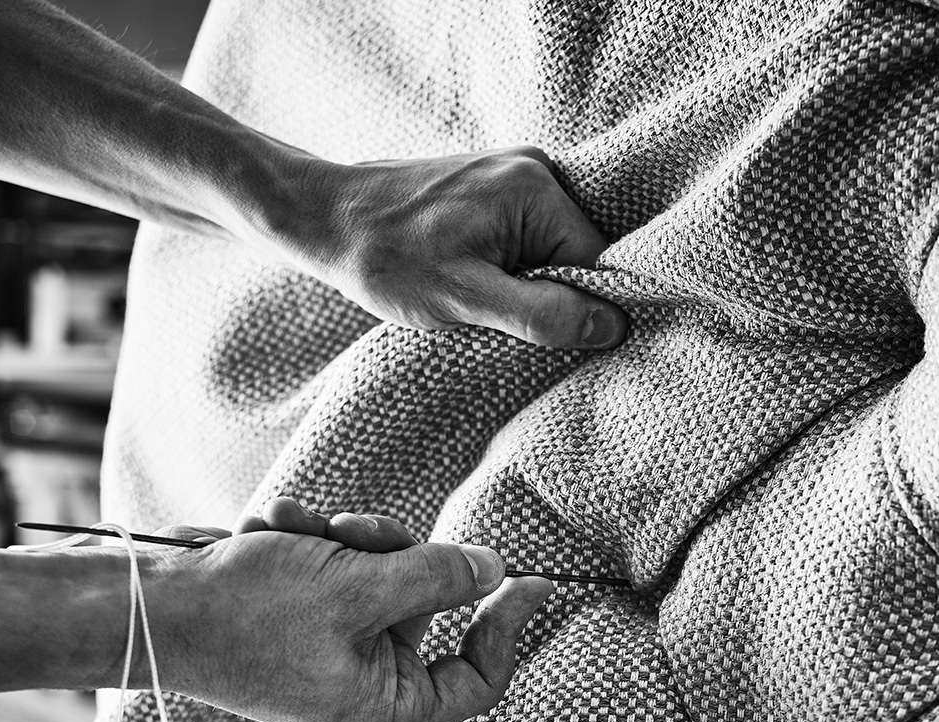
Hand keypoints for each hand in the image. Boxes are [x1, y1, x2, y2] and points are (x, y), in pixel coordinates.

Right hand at [148, 498, 552, 721]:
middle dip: (392, 554)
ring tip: (291, 529)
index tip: (532, 577)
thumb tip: (495, 570)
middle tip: (355, 532)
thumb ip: (435, 577)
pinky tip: (266, 530)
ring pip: (381, 575)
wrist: (147, 606)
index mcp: (384, 708)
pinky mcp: (303, 617)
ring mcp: (331, 650)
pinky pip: (335, 568)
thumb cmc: (248, 611)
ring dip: (341, 538)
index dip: (508, 627)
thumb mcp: (357, 585)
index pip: (478, 679)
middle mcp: (363, 687)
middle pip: (427, 607)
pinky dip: (306, 542)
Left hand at [269, 146, 629, 348]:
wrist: (325, 219)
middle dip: (550, 296)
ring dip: (528, 285)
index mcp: (536, 189)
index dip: (579, 309)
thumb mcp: (465, 298)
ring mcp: (515, 174)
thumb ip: (542, 314)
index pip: (599, 264)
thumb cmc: (385, 259)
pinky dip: (513, 268)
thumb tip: (613, 327)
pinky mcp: (496, 187)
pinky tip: (476, 276)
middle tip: (499, 317)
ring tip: (479, 293)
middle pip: (580, 257)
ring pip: (554, 253)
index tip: (542, 335)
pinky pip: (530, 239)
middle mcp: (535, 170)